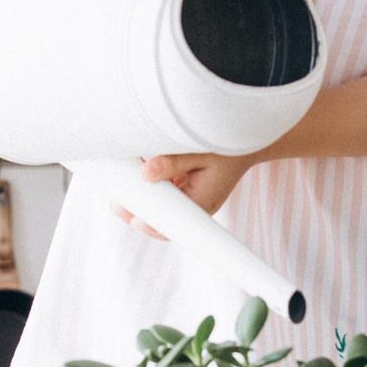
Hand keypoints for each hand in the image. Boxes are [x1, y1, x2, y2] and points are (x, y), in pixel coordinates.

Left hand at [110, 152, 254, 239]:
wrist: (252, 140)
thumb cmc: (229, 146)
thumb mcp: (201, 152)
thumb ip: (172, 163)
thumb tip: (144, 174)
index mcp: (203, 203)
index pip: (174, 226)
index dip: (151, 225)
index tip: (132, 219)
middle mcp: (199, 206)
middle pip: (165, 219)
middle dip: (140, 213)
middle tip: (115, 206)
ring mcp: (195, 198)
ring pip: (166, 208)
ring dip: (146, 201)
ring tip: (121, 195)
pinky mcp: (191, 189)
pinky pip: (170, 195)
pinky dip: (156, 190)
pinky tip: (139, 180)